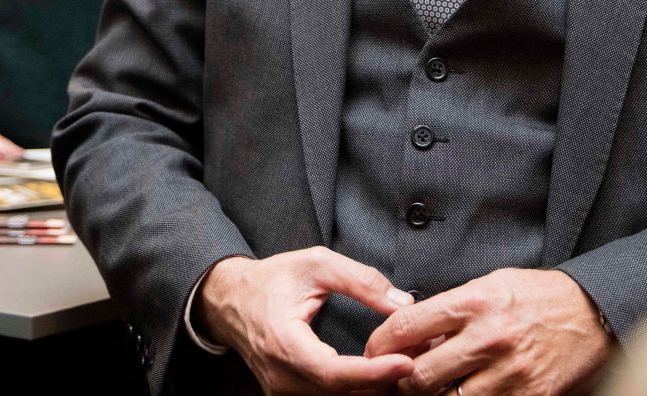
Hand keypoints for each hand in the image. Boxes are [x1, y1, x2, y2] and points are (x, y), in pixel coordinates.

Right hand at [196, 248, 416, 394]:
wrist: (229, 300)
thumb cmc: (269, 280)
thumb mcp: (315, 265)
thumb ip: (360, 280)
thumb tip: (401, 301)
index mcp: (284, 343)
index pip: (334, 373)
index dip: (373, 372)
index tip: (405, 362)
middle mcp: (282, 377)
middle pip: (341, 393)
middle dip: (382, 380)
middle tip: (417, 357)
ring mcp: (283, 391)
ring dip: (372, 386)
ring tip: (402, 363)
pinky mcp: (288, 395)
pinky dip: (356, 388)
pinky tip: (378, 373)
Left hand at [363, 268, 612, 395]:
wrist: (594, 313)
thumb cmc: (537, 296)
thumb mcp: (489, 285)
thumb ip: (450, 309)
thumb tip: (411, 333)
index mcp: (474, 301)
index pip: (406, 326)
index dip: (379, 343)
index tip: (374, 350)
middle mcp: (489, 338)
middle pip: (419, 374)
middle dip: (398, 381)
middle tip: (392, 380)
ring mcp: (510, 373)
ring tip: (424, 391)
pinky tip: (462, 394)